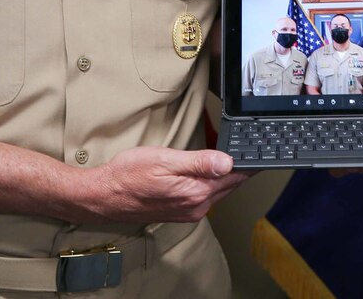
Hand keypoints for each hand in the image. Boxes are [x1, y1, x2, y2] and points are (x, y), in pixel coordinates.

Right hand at [77, 147, 251, 222]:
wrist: (104, 196)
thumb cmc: (128, 175)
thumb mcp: (165, 159)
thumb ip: (199, 162)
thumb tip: (228, 162)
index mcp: (196, 193)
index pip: (234, 176)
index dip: (248, 162)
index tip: (258, 151)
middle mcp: (196, 207)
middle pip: (229, 185)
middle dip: (241, 168)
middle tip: (252, 150)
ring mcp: (188, 212)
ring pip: (218, 191)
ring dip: (228, 176)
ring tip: (239, 159)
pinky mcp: (180, 213)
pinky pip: (205, 197)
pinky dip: (213, 183)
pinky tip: (213, 172)